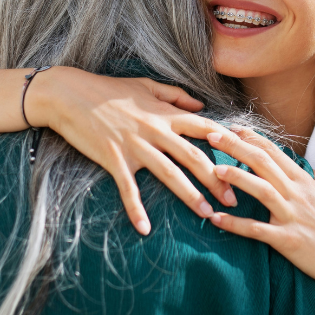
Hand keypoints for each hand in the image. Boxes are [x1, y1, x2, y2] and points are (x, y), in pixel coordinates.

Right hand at [27, 67, 240, 234]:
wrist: (70, 94)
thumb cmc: (108, 89)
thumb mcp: (146, 86)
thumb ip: (175, 96)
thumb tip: (200, 106)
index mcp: (165, 114)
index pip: (204, 128)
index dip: (226, 143)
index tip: (244, 159)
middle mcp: (154, 130)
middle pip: (192, 156)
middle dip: (215, 178)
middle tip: (234, 199)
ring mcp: (135, 145)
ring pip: (168, 173)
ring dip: (189, 195)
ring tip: (206, 214)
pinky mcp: (114, 158)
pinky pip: (128, 188)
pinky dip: (136, 209)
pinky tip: (145, 229)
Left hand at [205, 127, 314, 314]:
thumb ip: (313, 179)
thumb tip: (303, 165)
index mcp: (304, 182)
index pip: (274, 152)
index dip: (252, 138)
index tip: (232, 127)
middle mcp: (297, 194)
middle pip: (263, 163)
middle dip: (236, 147)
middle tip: (212, 135)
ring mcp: (293, 216)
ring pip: (262, 190)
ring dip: (237, 178)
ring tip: (214, 170)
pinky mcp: (288, 240)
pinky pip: (258, 230)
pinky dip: (236, 225)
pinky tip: (217, 219)